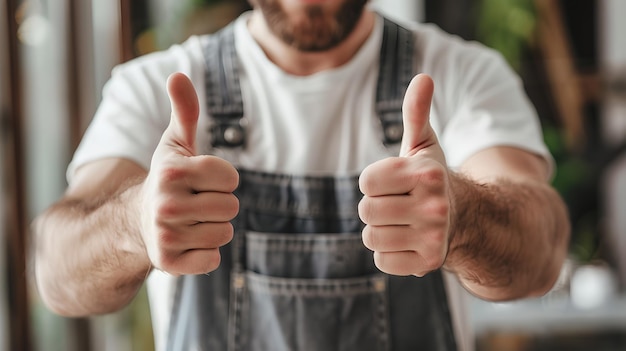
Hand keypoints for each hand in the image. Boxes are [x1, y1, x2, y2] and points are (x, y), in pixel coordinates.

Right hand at [139, 73, 238, 274]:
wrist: (136, 222)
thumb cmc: (168, 179)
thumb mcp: (176, 143)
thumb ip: (185, 110)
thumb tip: (179, 74)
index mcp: (172, 171)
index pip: (231, 178)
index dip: (222, 180)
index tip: (200, 182)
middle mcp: (166, 203)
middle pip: (231, 207)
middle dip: (218, 205)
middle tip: (194, 204)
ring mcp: (166, 235)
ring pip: (225, 233)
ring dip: (213, 228)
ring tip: (189, 222)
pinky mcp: (169, 263)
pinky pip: (213, 259)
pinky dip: (205, 253)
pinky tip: (186, 243)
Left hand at [358, 74, 451, 276]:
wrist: (461, 218)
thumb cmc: (429, 178)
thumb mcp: (423, 144)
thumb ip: (416, 112)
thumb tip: (423, 77)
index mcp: (427, 174)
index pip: (366, 181)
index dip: (374, 182)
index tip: (394, 183)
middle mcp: (434, 207)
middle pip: (366, 211)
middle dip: (375, 207)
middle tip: (398, 204)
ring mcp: (433, 238)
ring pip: (371, 237)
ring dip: (380, 230)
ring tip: (401, 223)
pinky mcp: (428, 264)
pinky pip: (382, 261)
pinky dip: (388, 253)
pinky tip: (407, 242)